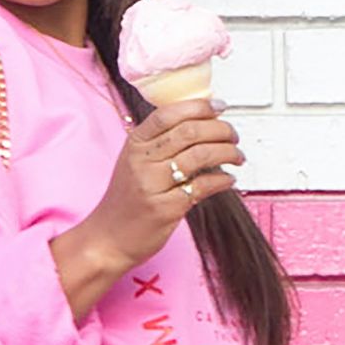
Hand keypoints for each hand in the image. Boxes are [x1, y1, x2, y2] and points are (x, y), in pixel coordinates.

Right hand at [81, 98, 244, 271]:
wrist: (108, 238)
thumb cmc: (126, 201)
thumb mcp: (134, 163)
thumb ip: (160, 143)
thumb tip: (200, 123)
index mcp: (135, 144)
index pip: (168, 113)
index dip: (199, 106)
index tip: (219, 106)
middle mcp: (142, 161)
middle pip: (190, 131)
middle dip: (221, 129)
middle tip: (233, 136)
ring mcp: (153, 184)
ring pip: (200, 155)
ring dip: (227, 153)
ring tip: (237, 157)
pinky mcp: (166, 208)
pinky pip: (202, 186)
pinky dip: (222, 180)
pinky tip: (228, 180)